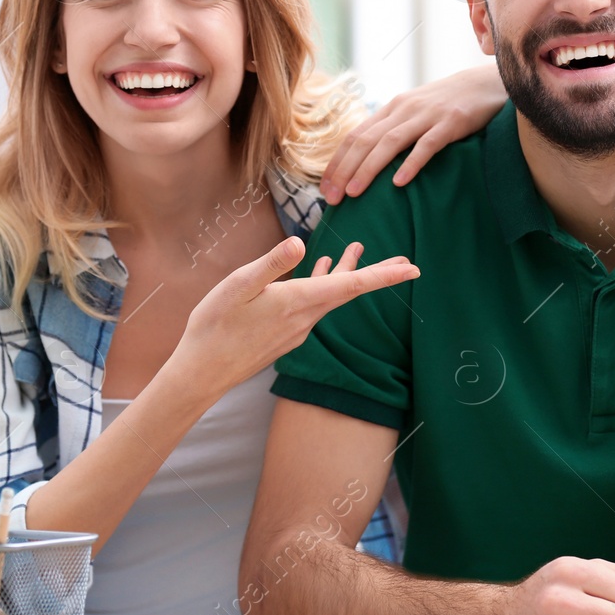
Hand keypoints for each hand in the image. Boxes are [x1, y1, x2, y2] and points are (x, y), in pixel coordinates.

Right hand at [167, 237, 418, 399]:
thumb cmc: (214, 327)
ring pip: (331, 296)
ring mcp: (296, 329)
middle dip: (377, 274)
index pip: (351, 285)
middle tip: (406, 264)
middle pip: (349, 291)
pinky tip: (316, 273)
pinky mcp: (285, 334)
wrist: (202, 372)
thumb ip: (272, 264)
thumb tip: (301, 242)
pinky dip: (323, 284)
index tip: (413, 269)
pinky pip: (313, 305)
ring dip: (346, 274)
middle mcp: (304, 318)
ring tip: (356, 250)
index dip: (384, 276)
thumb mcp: (238, 286)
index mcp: (298, 302)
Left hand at [320, 65, 505, 204]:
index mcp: (392, 109)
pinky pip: (427, 145)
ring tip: (354, 193)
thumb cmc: (447, 104)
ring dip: (368, 168)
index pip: (355, 136)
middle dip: (345, 170)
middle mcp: (404, 110)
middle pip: (366, 141)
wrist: (485, 83)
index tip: (324, 188)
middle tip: (332, 198)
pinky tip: (399, 182)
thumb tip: (369, 159)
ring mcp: (427, 115)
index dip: (337, 162)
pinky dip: (411, 163)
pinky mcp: (451, 123)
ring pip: (390, 143)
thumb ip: (394, 129)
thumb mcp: (415, 112)